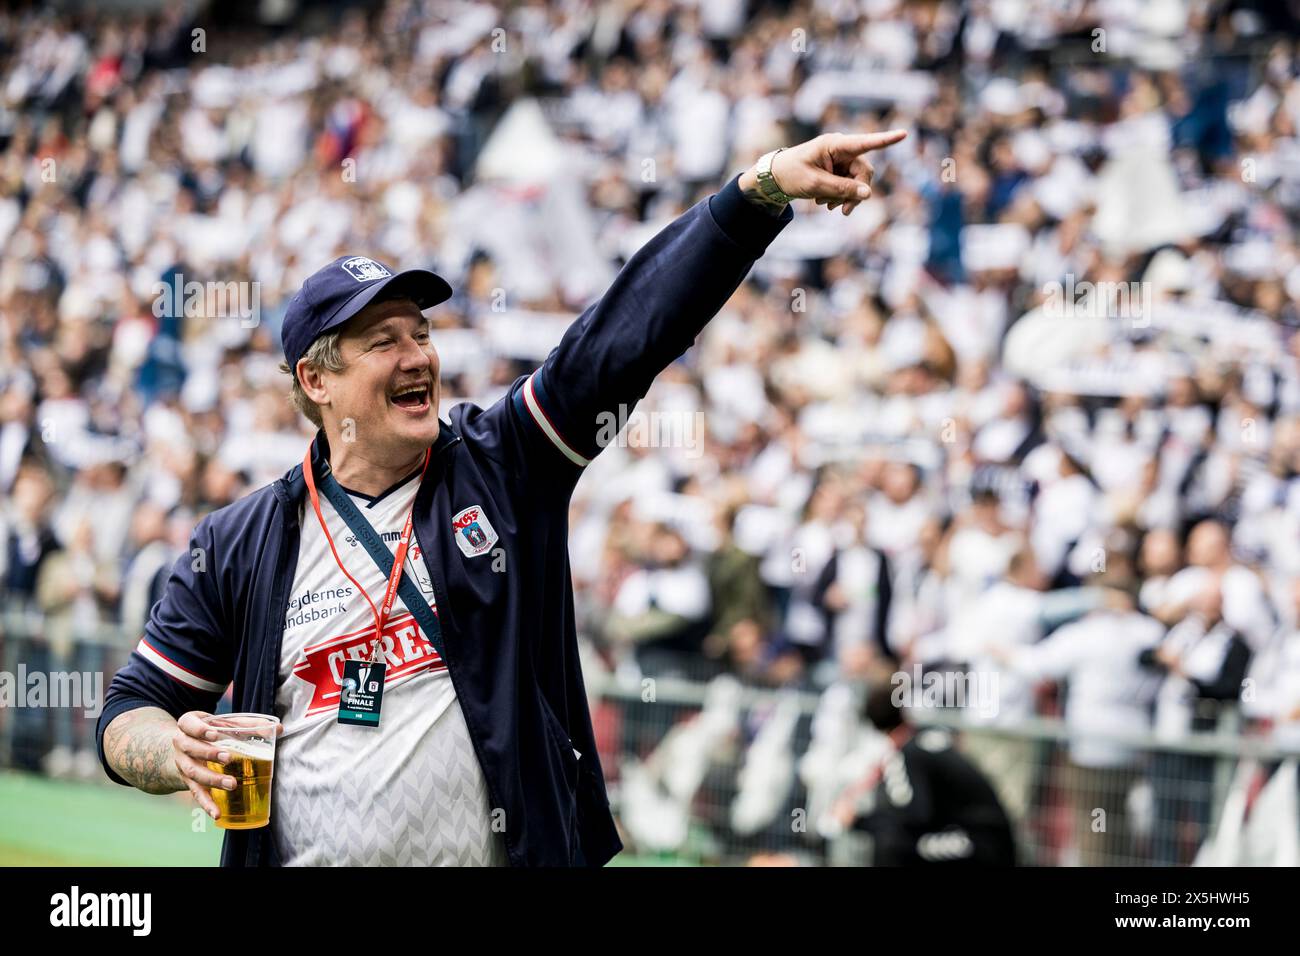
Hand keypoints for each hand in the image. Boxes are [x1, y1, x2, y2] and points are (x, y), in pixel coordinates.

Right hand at [171, 711, 282, 819]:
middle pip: (191, 749)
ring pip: (193, 773)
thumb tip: (279, 728)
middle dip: (209, 754)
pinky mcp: (188, 782)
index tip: (214, 734)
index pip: (188, 724)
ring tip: (232, 784)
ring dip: (212, 779)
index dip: (199, 729)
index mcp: (188, 725)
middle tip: (228, 758)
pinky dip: (207, 804)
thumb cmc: (212, 732)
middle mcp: (181, 744)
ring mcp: (183, 764)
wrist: (186, 747)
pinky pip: (197, 794)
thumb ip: (251, 724)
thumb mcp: (225, 723)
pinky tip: (217, 813)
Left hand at [739, 130, 908, 215]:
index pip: (864, 143)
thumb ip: (841, 189)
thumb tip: (868, 194)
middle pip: (863, 172)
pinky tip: (826, 203)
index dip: (885, 140)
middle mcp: (841, 149)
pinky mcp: (838, 171)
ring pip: (858, 182)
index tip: (904, 133)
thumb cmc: (791, 175)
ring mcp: (840, 160)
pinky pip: (849, 186)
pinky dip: (840, 196)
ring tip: (826, 205)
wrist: (775, 178)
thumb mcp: (815, 185)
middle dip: (856, 193)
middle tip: (844, 211)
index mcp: (834, 145)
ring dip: (846, 197)